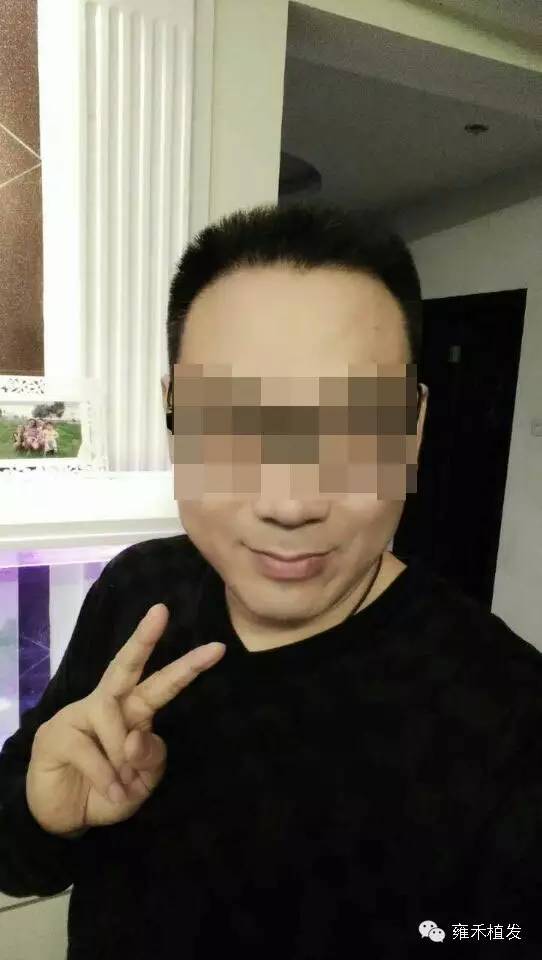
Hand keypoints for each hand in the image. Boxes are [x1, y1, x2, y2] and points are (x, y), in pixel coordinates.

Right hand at [26, 604, 224, 834]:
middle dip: (143, 638)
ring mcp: (78, 715)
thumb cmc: (110, 792)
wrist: (67, 818)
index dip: (188, 666)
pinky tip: (111, 790)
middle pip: (126, 665)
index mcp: (134, 711)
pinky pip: (89, 749)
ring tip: (123, 782)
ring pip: (111, 713)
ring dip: (122, 753)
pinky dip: (106, 775)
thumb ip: (150, 758)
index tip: (217, 648)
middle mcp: (108, 704)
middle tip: (161, 612)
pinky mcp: (55, 735)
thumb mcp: (142, 781)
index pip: (162, 683)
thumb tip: (134, 737)